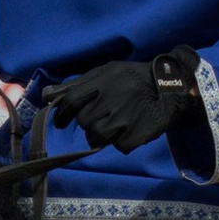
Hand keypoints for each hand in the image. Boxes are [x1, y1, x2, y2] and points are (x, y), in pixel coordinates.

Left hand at [47, 48, 202, 153]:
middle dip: (88, 123)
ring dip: (101, 135)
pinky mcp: (140, 132)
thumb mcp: (106, 73)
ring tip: (111, 128)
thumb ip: (77, 85)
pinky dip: (121, 142)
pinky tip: (128, 131)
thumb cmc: (132, 79)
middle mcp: (116, 96)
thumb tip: (47, 95)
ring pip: (98, 136)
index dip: (63, 113)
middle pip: (85, 121)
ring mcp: (128, 116)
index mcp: (105, 79)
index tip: (61, 121)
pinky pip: (120, 146)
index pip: (73, 99)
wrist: (171, 86)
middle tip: (100, 118)